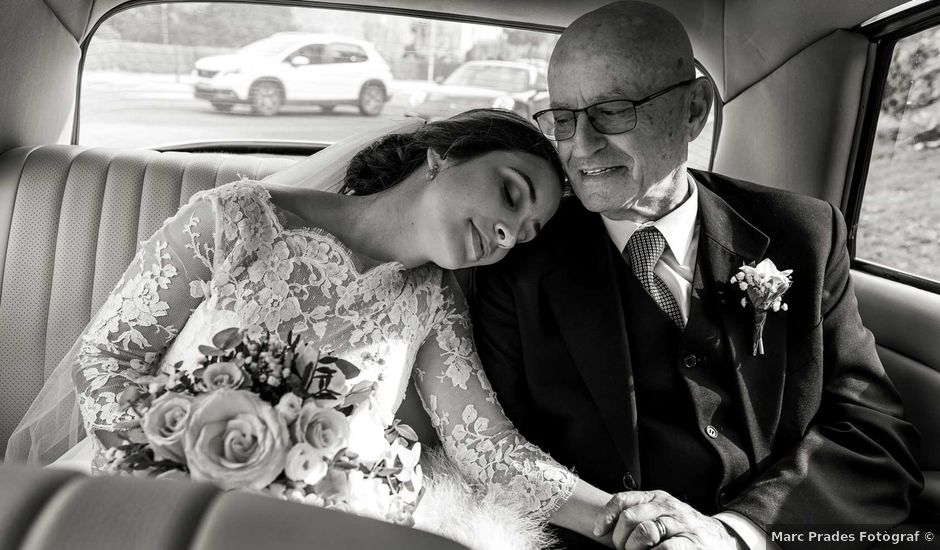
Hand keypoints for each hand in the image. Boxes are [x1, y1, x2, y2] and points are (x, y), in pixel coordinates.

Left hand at [594, 490, 741, 549]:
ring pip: (645, 531)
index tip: (599, 531)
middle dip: (620, 537)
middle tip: (621, 549)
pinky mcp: (692, 543)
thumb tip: (605, 526)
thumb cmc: (682, 529)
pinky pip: (665, 548)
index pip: (624, 499)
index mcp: (657, 498)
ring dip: (633, 548)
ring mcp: (681, 524)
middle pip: (630, 517)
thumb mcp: (661, 513)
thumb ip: (639, 513)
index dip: (606, 515)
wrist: (721, 538)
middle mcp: (668, 507)